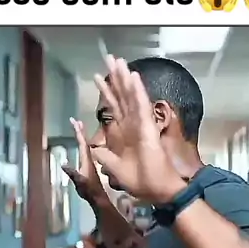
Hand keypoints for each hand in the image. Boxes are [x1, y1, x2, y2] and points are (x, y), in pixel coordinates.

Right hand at [62, 118, 105, 204]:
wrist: (98, 197)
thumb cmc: (89, 190)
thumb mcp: (80, 182)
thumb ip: (73, 174)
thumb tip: (63, 164)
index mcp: (87, 159)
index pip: (82, 142)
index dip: (78, 131)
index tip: (74, 121)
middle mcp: (89, 158)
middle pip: (84, 140)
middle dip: (79, 130)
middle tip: (75, 120)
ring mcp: (90, 161)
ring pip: (85, 144)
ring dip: (81, 135)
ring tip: (78, 128)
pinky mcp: (89, 165)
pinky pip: (85, 150)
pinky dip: (82, 144)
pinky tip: (81, 145)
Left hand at [90, 56, 184, 202]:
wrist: (156, 189)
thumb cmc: (139, 180)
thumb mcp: (113, 168)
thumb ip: (104, 156)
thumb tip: (93, 146)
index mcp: (123, 133)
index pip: (113, 107)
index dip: (106, 92)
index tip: (98, 76)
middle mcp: (132, 124)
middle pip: (122, 96)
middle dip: (115, 78)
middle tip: (111, 58)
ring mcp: (140, 123)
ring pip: (131, 96)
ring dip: (125, 78)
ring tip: (119, 61)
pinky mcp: (148, 126)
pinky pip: (142, 105)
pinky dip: (137, 91)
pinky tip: (133, 76)